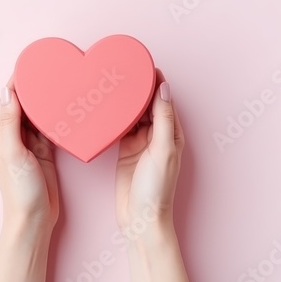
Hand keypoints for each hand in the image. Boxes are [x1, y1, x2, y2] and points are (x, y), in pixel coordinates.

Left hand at [0, 80, 58, 228]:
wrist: (34, 216)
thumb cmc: (19, 188)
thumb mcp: (13, 153)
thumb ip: (10, 123)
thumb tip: (8, 92)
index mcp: (0, 132)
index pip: (8, 99)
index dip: (18, 80)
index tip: (31, 62)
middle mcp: (13, 134)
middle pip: (24, 104)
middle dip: (34, 86)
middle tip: (51, 68)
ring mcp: (30, 142)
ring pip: (38, 114)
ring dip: (46, 100)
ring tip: (60, 81)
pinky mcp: (45, 150)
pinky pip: (50, 127)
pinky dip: (56, 116)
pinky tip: (64, 105)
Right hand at [115, 68, 184, 230]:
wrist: (140, 217)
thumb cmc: (157, 189)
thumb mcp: (162, 150)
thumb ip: (163, 120)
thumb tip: (165, 89)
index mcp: (172, 133)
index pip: (164, 100)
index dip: (156, 82)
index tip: (144, 64)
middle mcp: (157, 136)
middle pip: (148, 105)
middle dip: (138, 88)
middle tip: (124, 70)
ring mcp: (140, 143)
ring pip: (133, 115)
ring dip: (126, 101)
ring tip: (114, 83)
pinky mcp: (125, 151)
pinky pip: (121, 128)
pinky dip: (116, 117)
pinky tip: (108, 107)